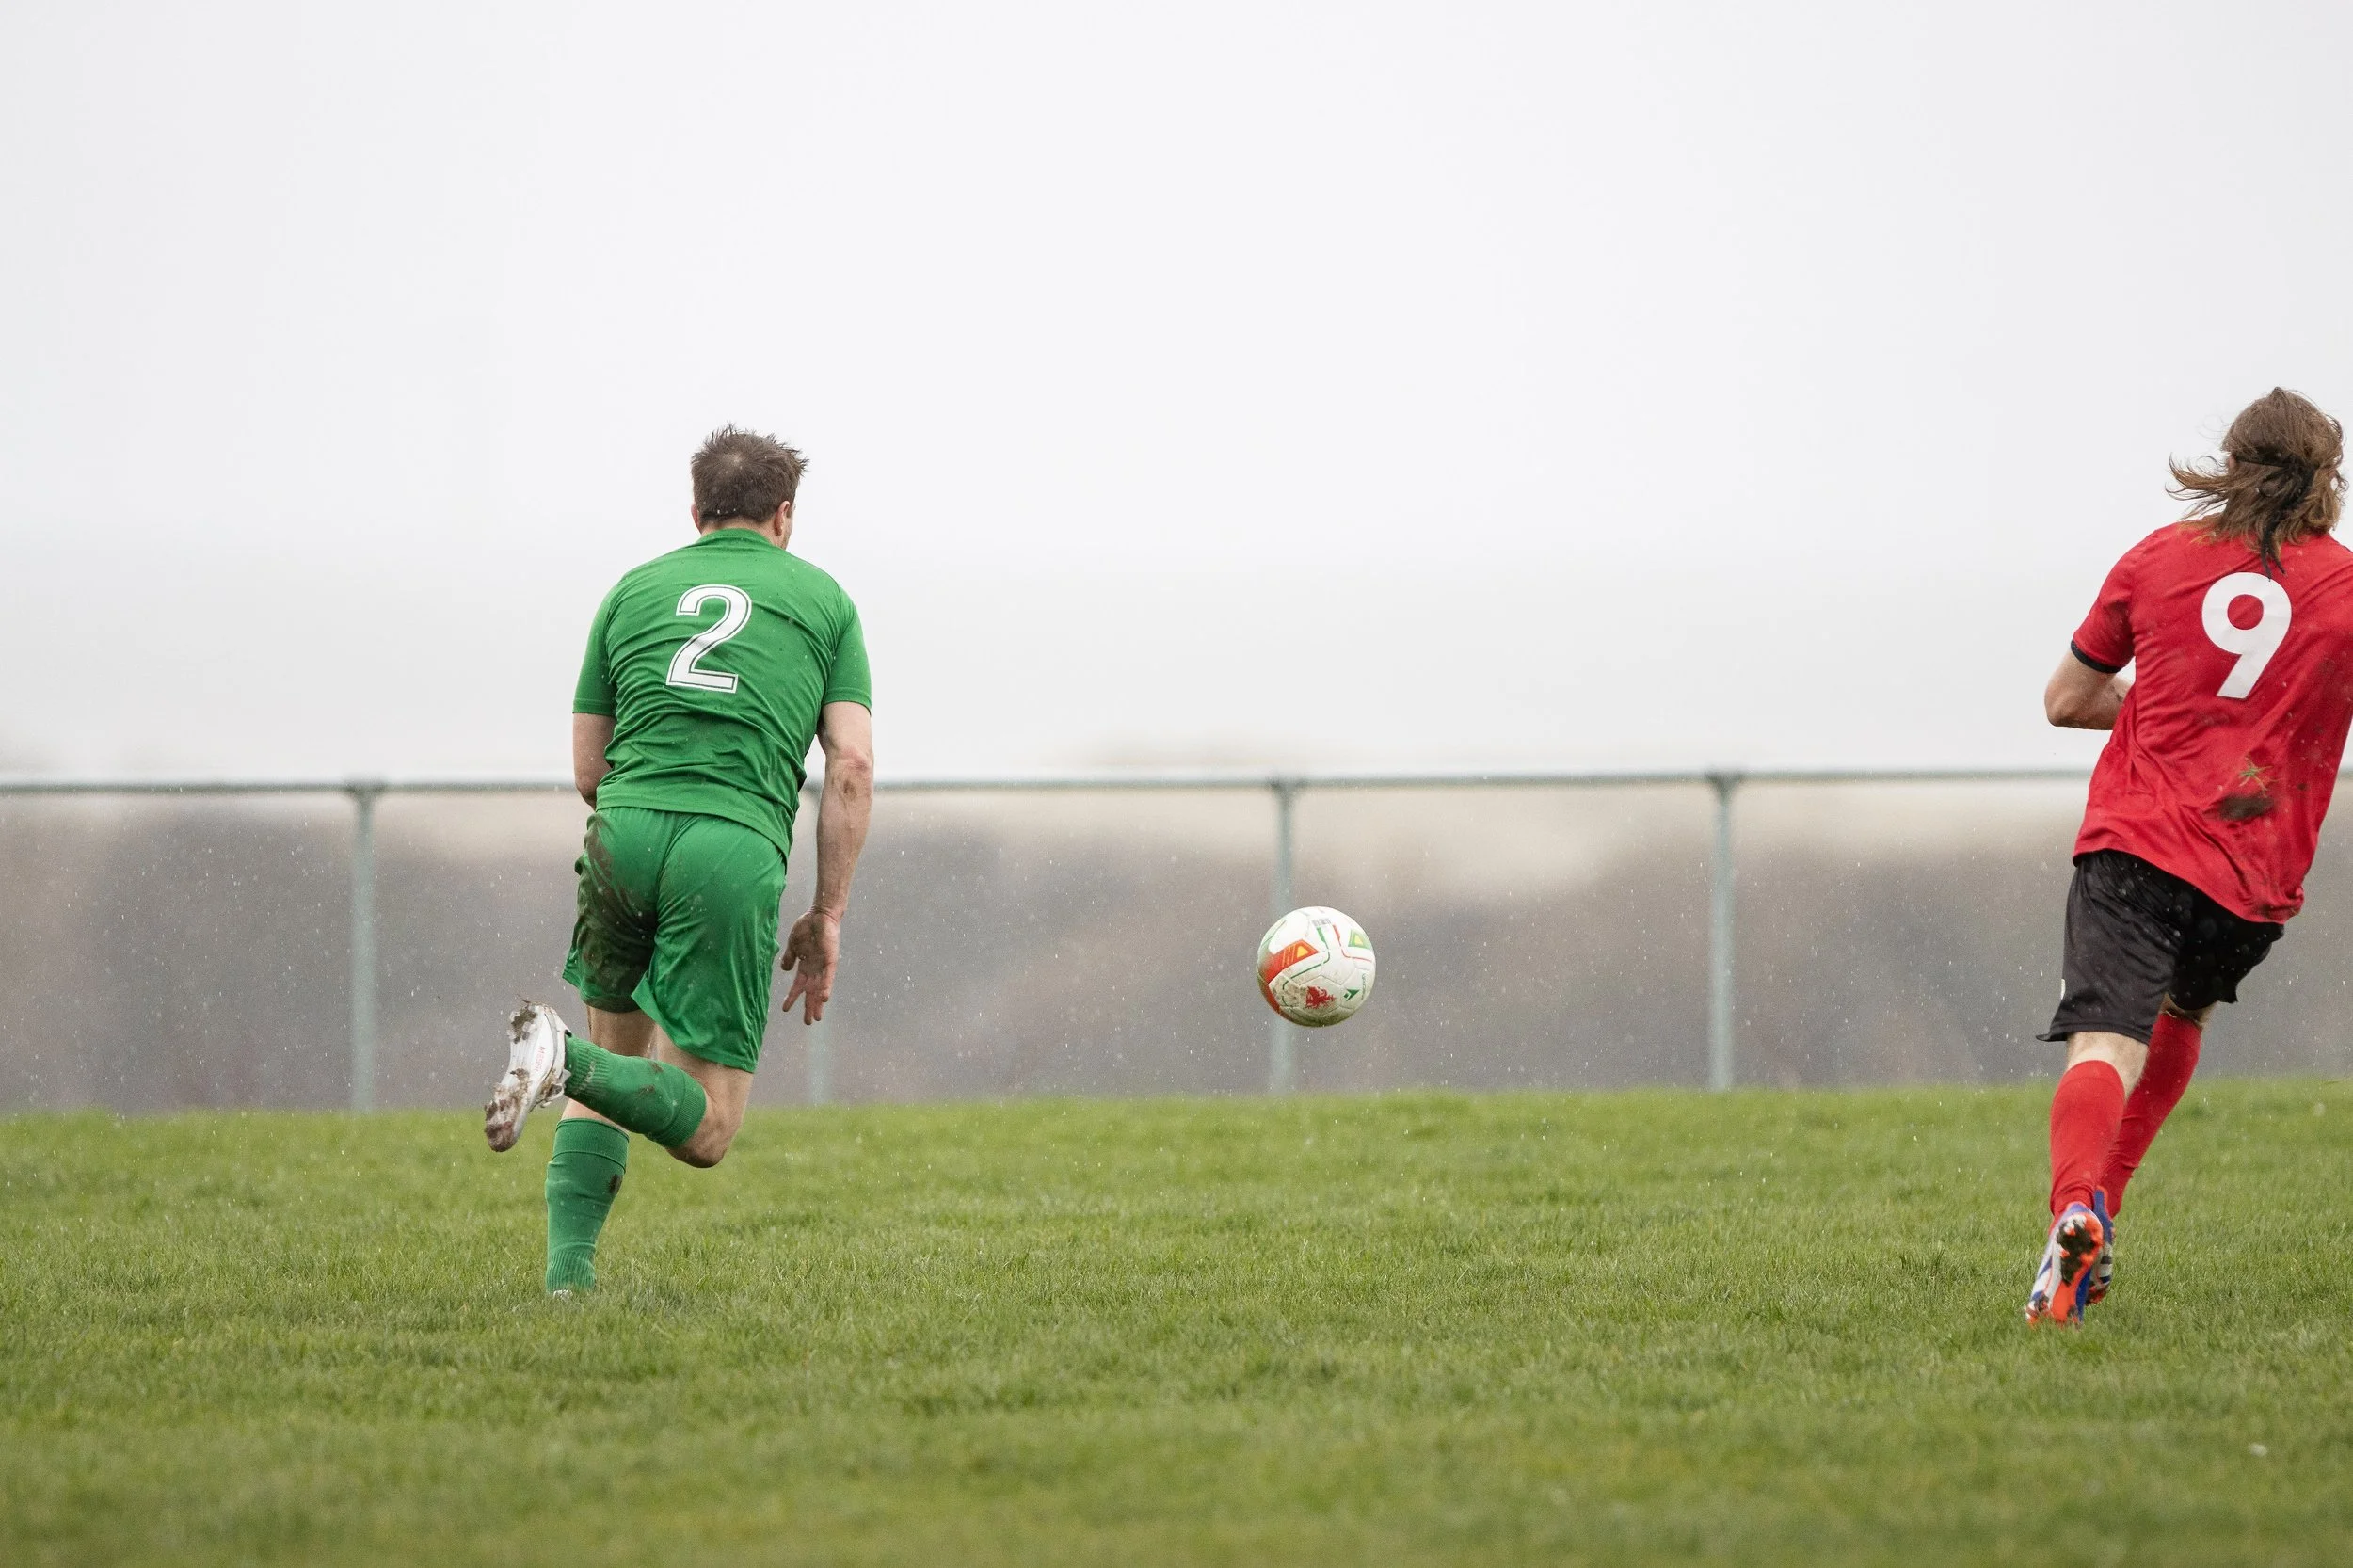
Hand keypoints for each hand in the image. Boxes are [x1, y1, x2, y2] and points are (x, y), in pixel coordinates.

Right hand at [779, 909, 840, 1024]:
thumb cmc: (807, 927)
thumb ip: (789, 958)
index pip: (799, 986)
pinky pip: (828, 976)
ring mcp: (823, 965)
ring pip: (820, 988)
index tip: (785, 1009)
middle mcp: (815, 968)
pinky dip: (826, 987)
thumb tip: (784, 970)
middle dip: (810, 1007)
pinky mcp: (830, 959)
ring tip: (817, 1017)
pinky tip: (824, 998)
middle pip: (812, 992)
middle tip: (809, 1022)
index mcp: (805, 966)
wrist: (820, 914)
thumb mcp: (793, 944)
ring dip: (818, 1003)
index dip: (792, 998)